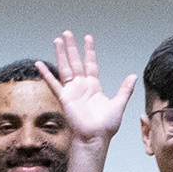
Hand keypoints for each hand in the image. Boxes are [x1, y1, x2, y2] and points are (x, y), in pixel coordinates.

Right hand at [50, 29, 137, 144]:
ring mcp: (72, 91)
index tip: (87, 38)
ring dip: (61, 54)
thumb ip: (125, 89)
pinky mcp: (64, 98)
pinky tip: (39, 64)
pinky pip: (53, 83)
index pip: (90, 63)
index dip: (89, 51)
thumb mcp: (119, 104)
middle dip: (71, 47)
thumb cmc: (106, 126)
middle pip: (75, 61)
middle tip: (67, 33)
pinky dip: (46, 74)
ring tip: (57, 40)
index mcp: (93, 86)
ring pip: (65, 67)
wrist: (95, 138)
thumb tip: (133, 76)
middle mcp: (81, 86)